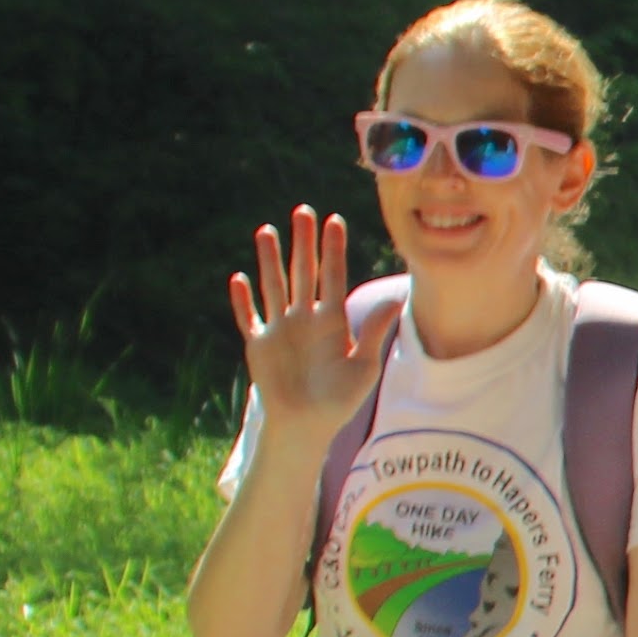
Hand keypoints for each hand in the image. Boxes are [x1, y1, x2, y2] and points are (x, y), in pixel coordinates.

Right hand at [227, 208, 384, 448]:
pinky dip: (243, 300)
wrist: (308, 425)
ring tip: (266, 230)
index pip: (332, 276)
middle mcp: (304, 318)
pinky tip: (239, 278)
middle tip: (302, 210)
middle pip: (302, 272)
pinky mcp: (259, 345)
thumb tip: (398, 300)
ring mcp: (280, 329)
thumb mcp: (363, 367)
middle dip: (302, 242)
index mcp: (331, 320)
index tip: (334, 220)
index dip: (332, 249)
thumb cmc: (340, 400)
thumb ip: (373, 332)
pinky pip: (249, 318)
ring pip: (273, 286)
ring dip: (269, 260)